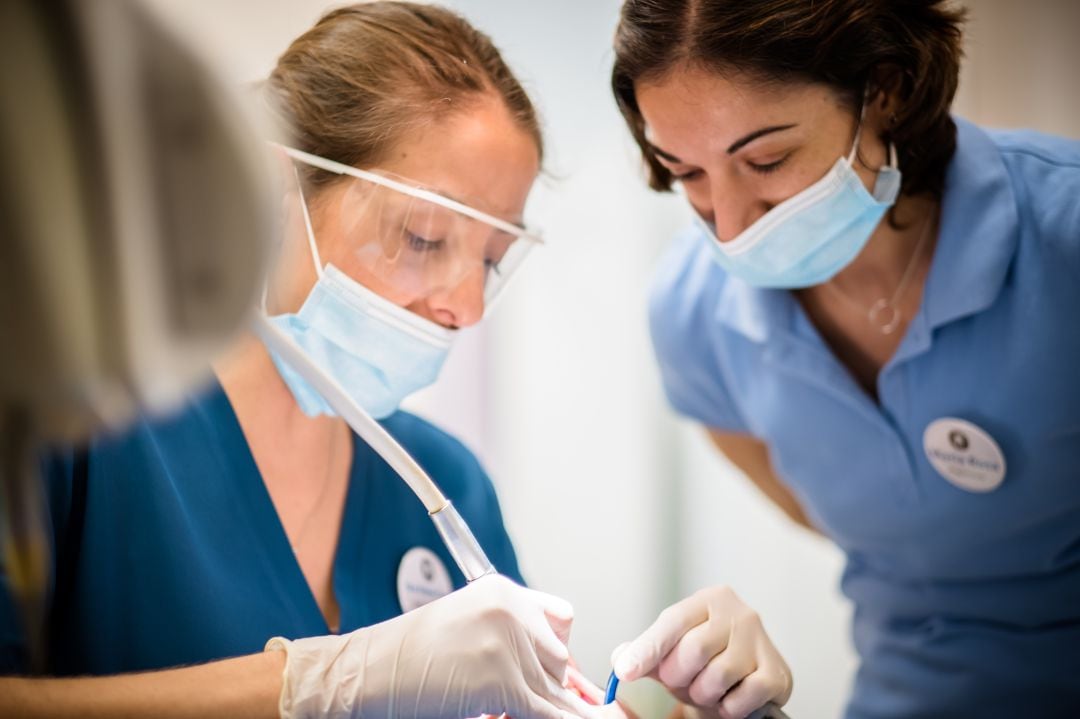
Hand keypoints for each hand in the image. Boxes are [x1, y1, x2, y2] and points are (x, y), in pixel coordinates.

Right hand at [267, 574, 595, 718]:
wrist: (368, 670)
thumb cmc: (408, 652)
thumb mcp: (467, 624)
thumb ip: (510, 633)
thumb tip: (554, 668)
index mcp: (502, 590)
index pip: (562, 620)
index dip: (560, 652)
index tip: (560, 675)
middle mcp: (509, 610)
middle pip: (559, 657)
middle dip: (551, 683)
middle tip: (536, 700)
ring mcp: (506, 643)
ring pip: (552, 687)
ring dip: (544, 705)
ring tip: (526, 709)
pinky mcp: (500, 680)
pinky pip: (540, 709)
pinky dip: (545, 717)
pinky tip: (536, 717)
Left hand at [611, 587, 790, 718]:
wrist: (748, 674)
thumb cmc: (707, 657)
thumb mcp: (672, 649)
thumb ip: (646, 651)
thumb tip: (621, 658)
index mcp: (709, 600)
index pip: (672, 622)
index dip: (647, 649)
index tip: (625, 670)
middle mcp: (739, 614)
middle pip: (694, 651)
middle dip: (679, 676)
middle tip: (680, 681)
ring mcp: (761, 642)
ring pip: (717, 677)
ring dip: (703, 693)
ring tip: (705, 688)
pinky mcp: (777, 673)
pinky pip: (742, 698)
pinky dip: (728, 707)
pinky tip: (728, 698)